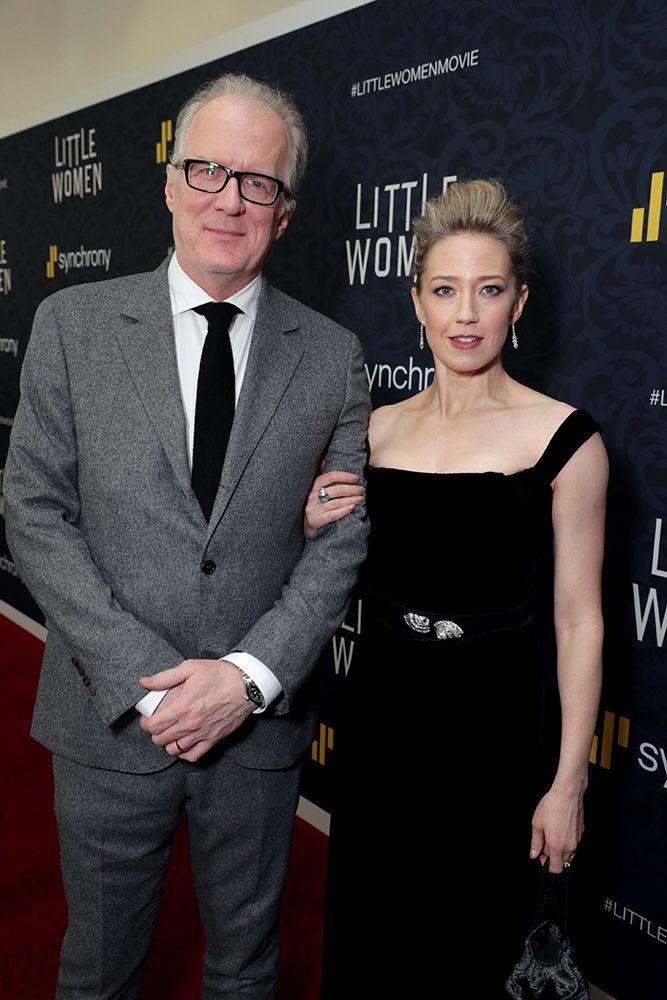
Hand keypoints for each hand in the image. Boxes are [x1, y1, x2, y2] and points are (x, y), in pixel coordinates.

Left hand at [138, 659, 254, 761]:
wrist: (245, 685)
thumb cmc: (219, 675)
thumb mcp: (190, 668)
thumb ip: (165, 677)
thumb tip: (145, 682)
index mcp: (182, 707)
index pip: (153, 725)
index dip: (145, 723)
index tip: (146, 718)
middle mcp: (190, 724)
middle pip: (161, 739)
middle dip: (154, 733)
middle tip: (157, 724)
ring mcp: (202, 734)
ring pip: (174, 750)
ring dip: (167, 743)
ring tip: (168, 734)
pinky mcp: (213, 739)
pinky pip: (193, 755)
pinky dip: (184, 753)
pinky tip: (182, 744)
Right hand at [304, 469, 363, 539]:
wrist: (304, 525)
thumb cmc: (313, 505)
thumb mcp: (312, 489)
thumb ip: (319, 475)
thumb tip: (323, 459)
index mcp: (312, 486)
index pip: (330, 476)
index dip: (345, 476)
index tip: (356, 478)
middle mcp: (311, 496)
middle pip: (336, 490)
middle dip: (352, 489)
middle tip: (362, 490)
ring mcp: (312, 509)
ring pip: (337, 502)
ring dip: (352, 500)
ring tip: (361, 499)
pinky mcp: (314, 521)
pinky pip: (333, 514)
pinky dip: (344, 510)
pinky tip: (352, 508)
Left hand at [529, 786, 583, 872]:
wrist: (568, 794)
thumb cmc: (552, 806)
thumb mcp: (537, 824)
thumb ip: (535, 842)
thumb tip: (534, 853)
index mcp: (557, 847)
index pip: (556, 869)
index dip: (547, 865)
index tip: (542, 856)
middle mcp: (570, 847)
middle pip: (563, 862)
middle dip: (553, 856)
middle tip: (545, 841)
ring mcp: (578, 840)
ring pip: (570, 854)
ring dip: (561, 849)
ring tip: (552, 833)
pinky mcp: (582, 833)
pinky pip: (574, 844)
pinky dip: (567, 841)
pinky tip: (560, 828)